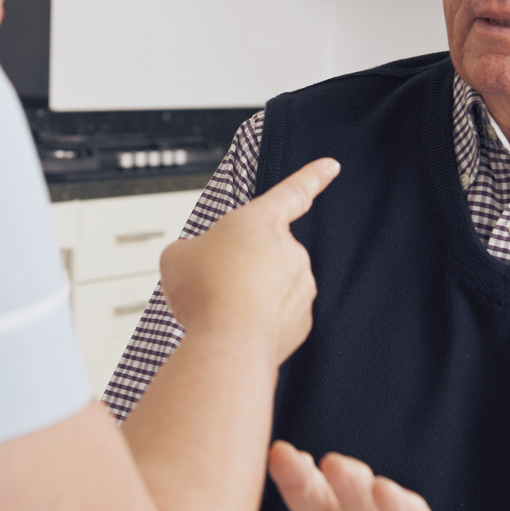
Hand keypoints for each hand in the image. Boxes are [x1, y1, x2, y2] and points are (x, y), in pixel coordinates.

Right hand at [159, 157, 339, 363]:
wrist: (227, 344)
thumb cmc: (205, 293)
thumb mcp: (177, 256)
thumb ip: (191, 251)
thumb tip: (194, 263)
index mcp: (262, 221)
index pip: (293, 191)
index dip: (312, 176)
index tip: (332, 166)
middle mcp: (290, 251)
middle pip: (264, 252)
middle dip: (241, 266)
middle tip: (212, 283)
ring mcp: (300, 288)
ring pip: (270, 287)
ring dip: (247, 295)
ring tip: (219, 309)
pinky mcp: (301, 323)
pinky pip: (277, 317)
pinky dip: (257, 322)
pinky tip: (234, 329)